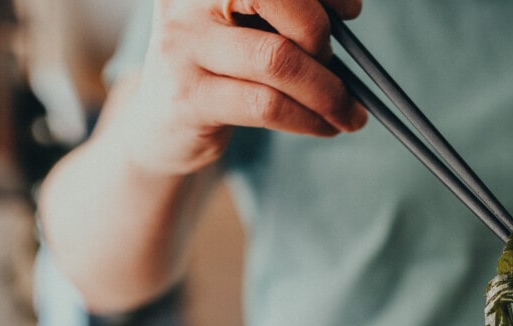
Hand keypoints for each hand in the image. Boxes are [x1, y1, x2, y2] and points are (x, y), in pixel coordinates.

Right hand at [118, 0, 367, 175]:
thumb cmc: (222, 65)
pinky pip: (266, 105)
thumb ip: (287, 9)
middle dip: (318, 31)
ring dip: (327, 91)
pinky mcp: (189, 98)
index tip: (349, 11)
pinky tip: (325, 126)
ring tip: (348, 112)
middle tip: (334, 61)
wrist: (163, 122)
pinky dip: (309, 119)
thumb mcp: (248, 24)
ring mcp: (183, 45)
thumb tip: (348, 7)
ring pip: (277, 59)